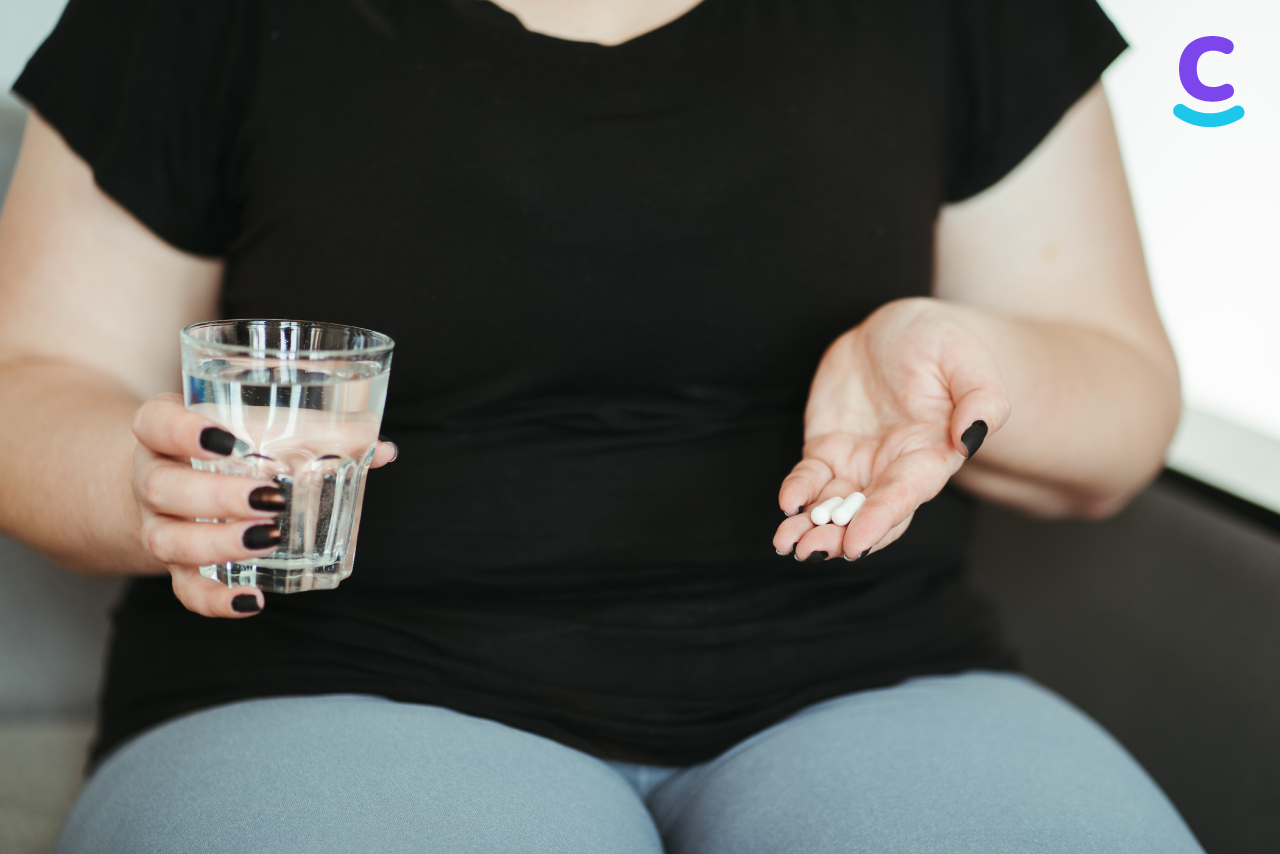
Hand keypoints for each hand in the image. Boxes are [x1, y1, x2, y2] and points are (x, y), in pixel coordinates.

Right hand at [131, 393, 397, 616]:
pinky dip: (215, 600)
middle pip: (162, 487)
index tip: (228, 439)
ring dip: (218, 544)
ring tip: (270, 539)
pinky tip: (252, 600)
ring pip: (167, 541)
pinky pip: (184, 588)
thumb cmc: (229, 444)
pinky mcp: (174, 564)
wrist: (171, 476)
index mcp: (165, 431)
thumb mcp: (259, 426)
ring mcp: (158, 524)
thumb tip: (384, 450)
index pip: (155, 423)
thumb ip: (319, 432)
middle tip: (270, 498)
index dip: (183, 431)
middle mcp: (152, 476)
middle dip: (216, 496)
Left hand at [773, 298, 1009, 561]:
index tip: (857, 543)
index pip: (904, 495)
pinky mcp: (828, 448)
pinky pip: (809, 478)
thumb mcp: (968, 358)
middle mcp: (893, 469)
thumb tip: (973, 437)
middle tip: (809, 551)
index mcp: (931, 456)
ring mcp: (858, 462)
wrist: (898, 328)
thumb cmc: (940, 342)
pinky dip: (797, 492)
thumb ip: (982, 398)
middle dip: (837, 537)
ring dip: (810, 527)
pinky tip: (787, 503)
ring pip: (833, 506)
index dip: (880, 520)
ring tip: (786, 543)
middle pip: (865, 514)